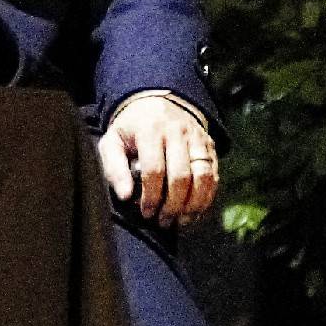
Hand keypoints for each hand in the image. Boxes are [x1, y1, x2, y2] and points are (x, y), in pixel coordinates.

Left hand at [98, 92, 218, 224]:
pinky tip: (194, 212)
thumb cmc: (130, 130)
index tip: (146, 212)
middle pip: (181, 176)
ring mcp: (197, 138)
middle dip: (172, 205)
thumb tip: (125, 196)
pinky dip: (206, 198)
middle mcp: (178, 131)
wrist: (156, 104)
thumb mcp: (112, 142)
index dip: (151, 196)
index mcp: (150, 129)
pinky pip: (213, 176)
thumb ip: (114, 168)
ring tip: (180, 221)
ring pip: (203, 177)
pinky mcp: (210, 146)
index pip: (154, 169)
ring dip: (193, 205)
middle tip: (163, 221)